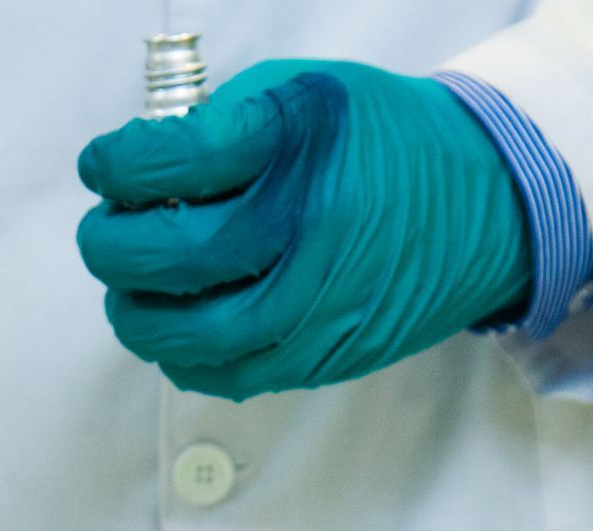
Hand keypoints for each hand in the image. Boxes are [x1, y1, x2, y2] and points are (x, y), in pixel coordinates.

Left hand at [78, 61, 531, 400]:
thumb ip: (217, 126)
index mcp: (298, 145)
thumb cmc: (383, 142)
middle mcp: (308, 229)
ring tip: (132, 287)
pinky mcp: (323, 356)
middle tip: (107, 233)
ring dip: (136, 313)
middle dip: (110, 246)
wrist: (488, 203)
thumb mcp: (303, 94)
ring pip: (186, 335)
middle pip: (168, 256)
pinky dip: (181, 355)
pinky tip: (178, 325)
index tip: (104, 166)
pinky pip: (225, 375)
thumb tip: (136, 177)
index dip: (115, 166)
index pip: (171, 163)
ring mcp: (317, 304)